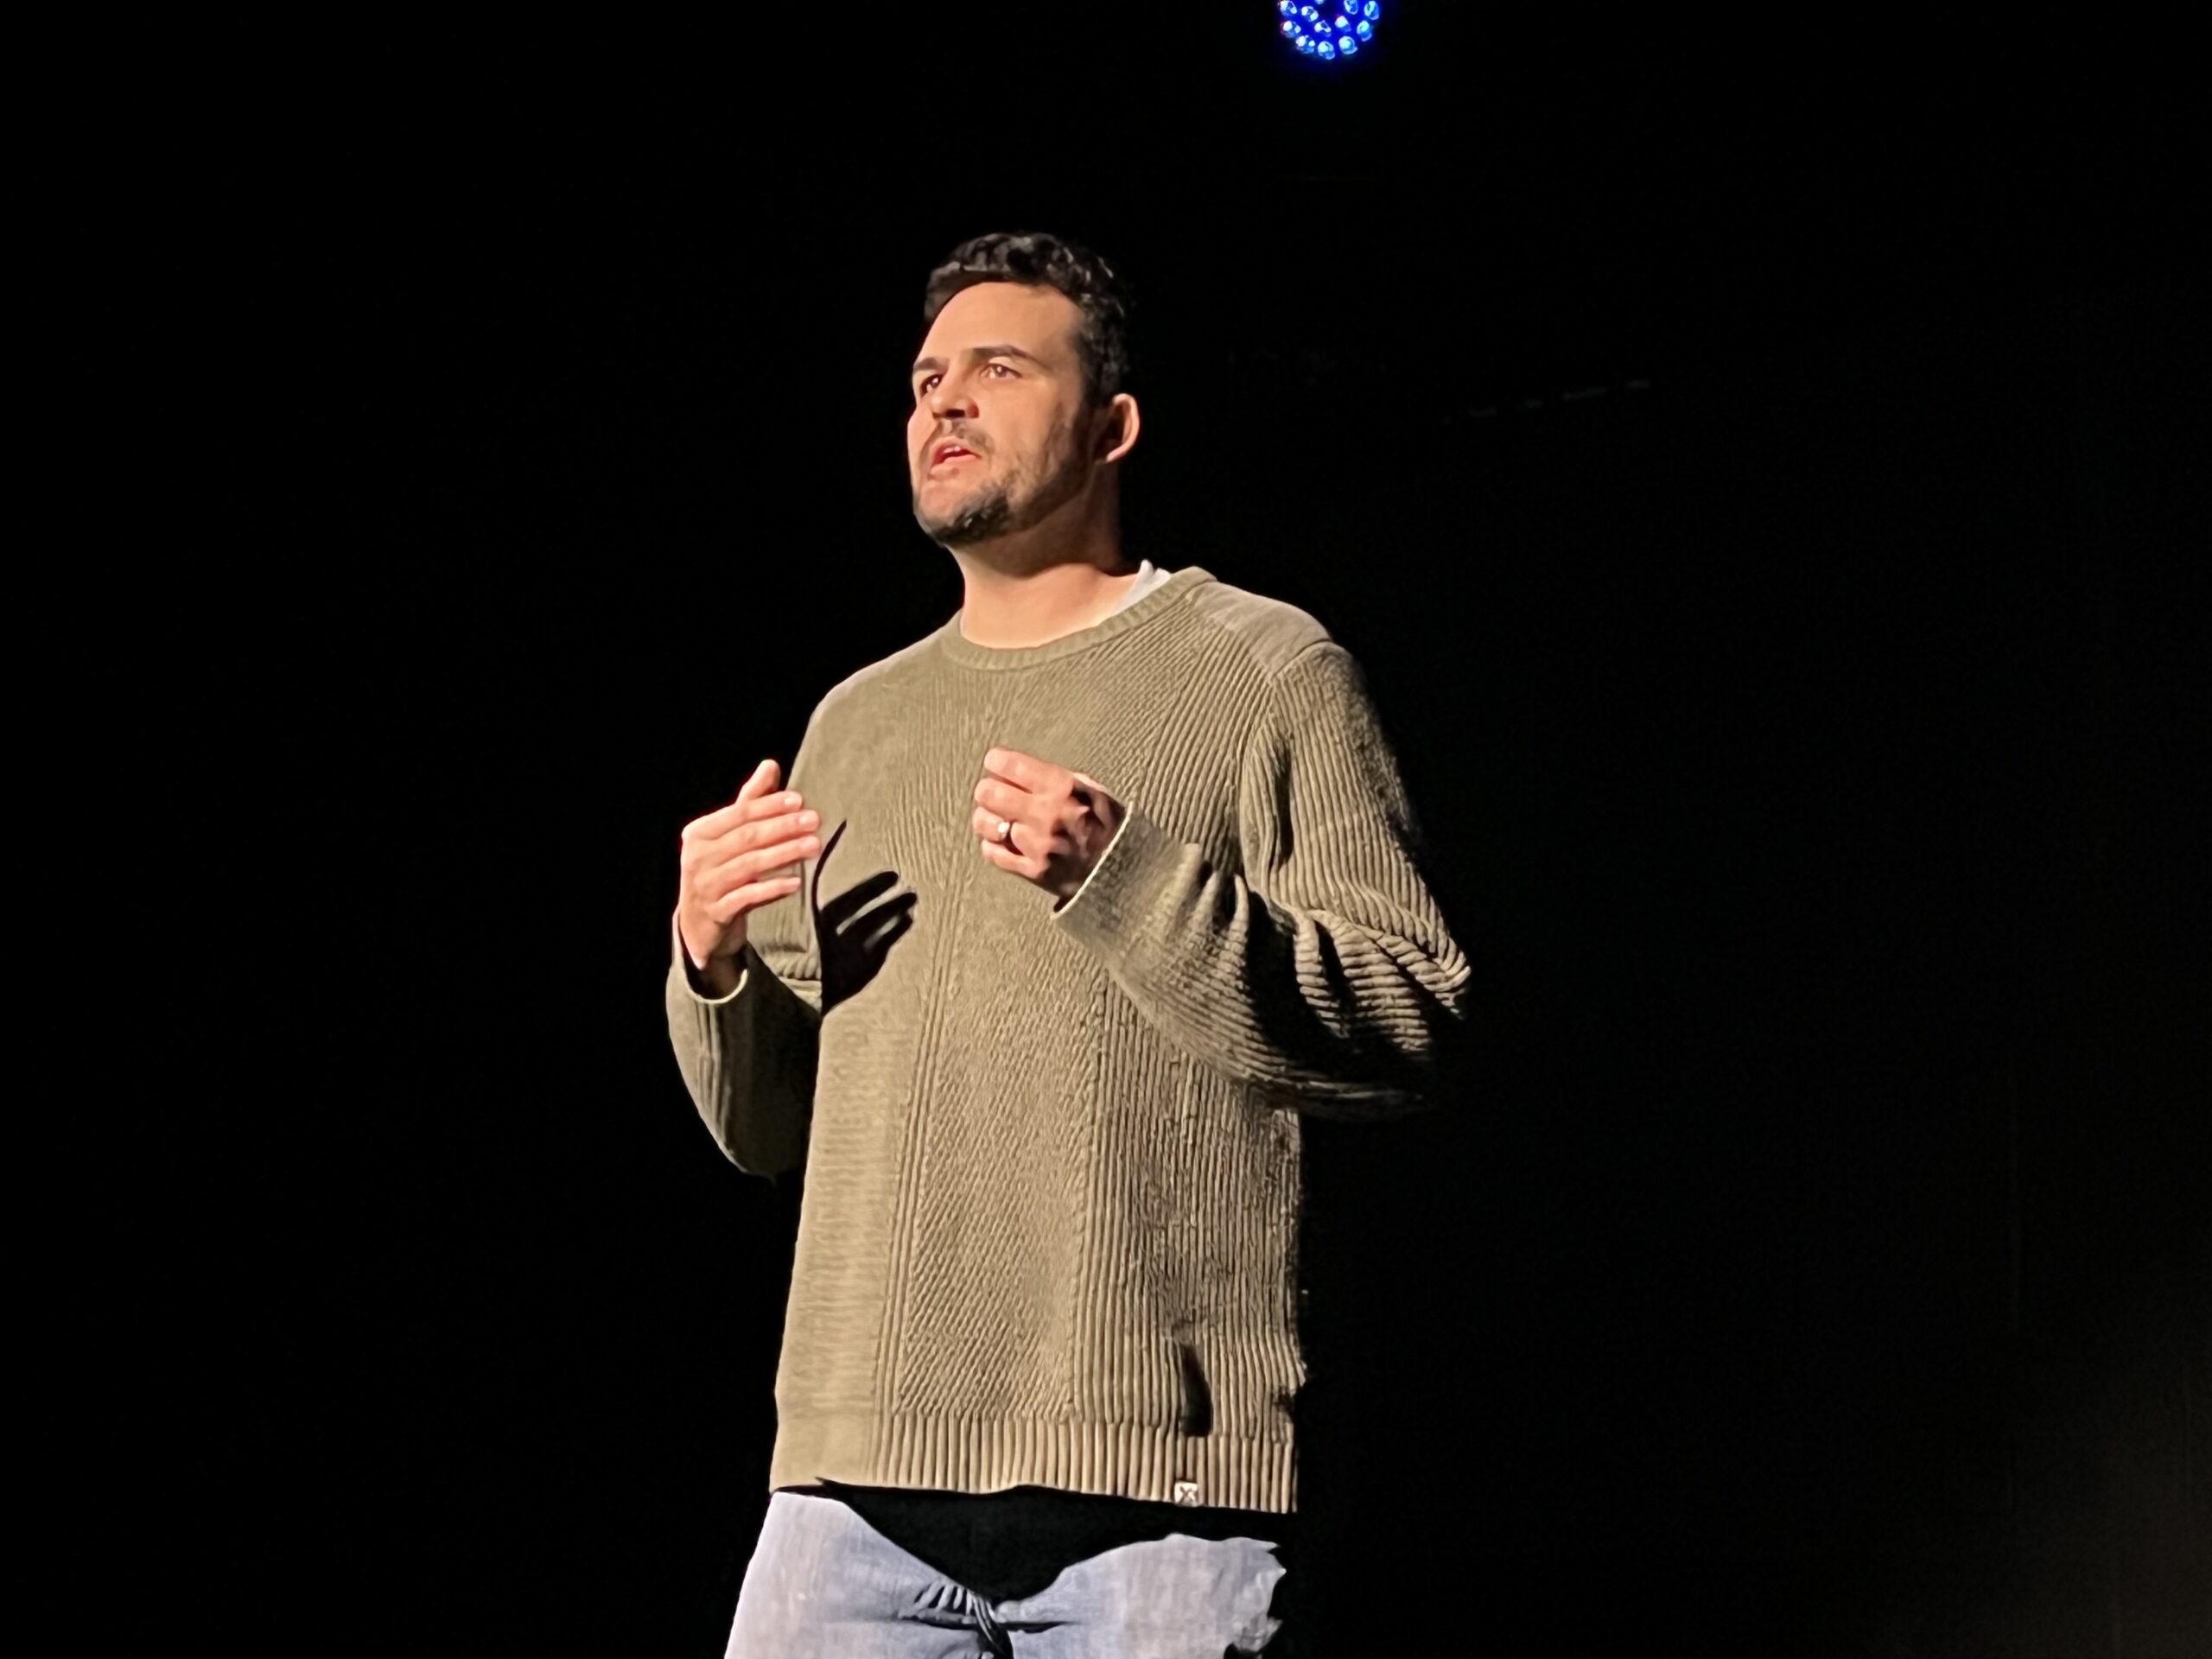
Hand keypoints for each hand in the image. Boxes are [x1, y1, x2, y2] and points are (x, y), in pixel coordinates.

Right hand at [677, 759, 820, 983]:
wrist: (699, 923)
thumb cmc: (719, 869)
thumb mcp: (729, 836)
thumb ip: (750, 801)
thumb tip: (770, 765)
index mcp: (700, 832)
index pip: (740, 814)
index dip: (770, 805)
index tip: (799, 800)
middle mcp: (698, 857)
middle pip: (746, 837)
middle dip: (783, 827)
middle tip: (815, 820)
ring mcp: (706, 886)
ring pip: (749, 865)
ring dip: (784, 853)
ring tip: (814, 846)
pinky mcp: (717, 912)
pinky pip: (748, 897)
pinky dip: (772, 888)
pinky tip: (796, 882)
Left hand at [971, 747, 1123, 902]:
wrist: (1126, 872)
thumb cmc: (1110, 826)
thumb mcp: (1093, 790)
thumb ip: (1058, 780)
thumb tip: (1022, 773)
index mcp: (1063, 788)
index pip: (1011, 765)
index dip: (997, 761)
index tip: (995, 763)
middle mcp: (1047, 814)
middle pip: (989, 792)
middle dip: (988, 789)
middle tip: (993, 792)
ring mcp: (1037, 844)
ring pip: (985, 823)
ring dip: (987, 818)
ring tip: (997, 818)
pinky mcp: (1032, 870)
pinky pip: (993, 853)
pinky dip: (993, 845)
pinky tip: (1004, 840)